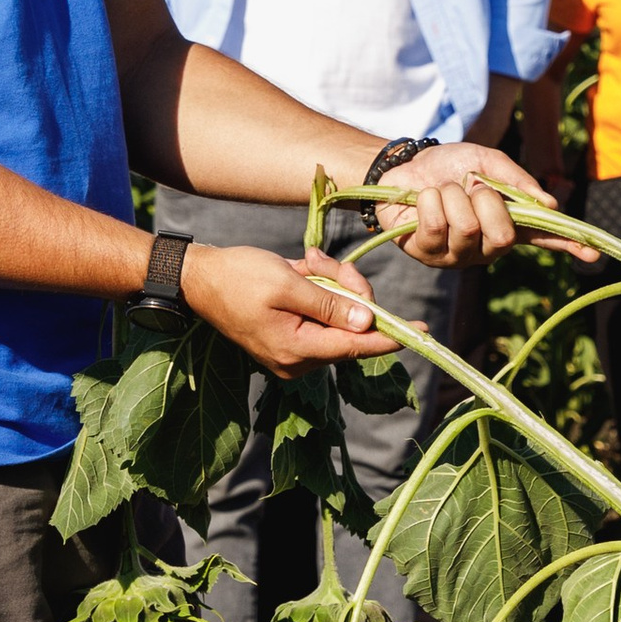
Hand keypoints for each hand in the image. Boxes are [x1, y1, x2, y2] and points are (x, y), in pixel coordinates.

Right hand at [181, 243, 395, 373]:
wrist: (198, 278)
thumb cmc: (237, 276)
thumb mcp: (287, 282)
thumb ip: (330, 304)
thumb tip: (368, 323)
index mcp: (296, 350)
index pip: (356, 346)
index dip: (391, 337)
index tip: (423, 332)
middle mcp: (297, 360)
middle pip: (348, 327)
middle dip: (347, 290)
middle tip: (324, 261)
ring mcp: (291, 353)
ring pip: (337, 318)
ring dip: (331, 285)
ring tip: (308, 261)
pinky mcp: (287, 341)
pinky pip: (320, 316)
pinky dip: (318, 291)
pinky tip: (302, 270)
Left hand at [390, 142, 592, 266]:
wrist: (403, 164)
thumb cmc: (448, 166)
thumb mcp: (485, 161)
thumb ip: (515, 180)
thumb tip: (550, 205)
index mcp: (508, 222)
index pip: (543, 238)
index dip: (568, 245)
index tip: (593, 252)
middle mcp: (487, 246)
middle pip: (504, 236)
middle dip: (487, 202)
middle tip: (471, 187)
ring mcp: (458, 254)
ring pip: (468, 228)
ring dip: (453, 196)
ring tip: (443, 191)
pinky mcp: (427, 254)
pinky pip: (437, 226)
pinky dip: (431, 201)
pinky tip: (424, 199)